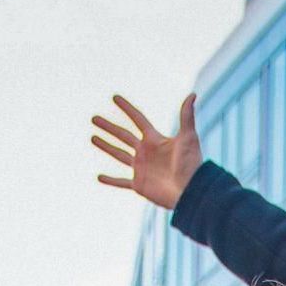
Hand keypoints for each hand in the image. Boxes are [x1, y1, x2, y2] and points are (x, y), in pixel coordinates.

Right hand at [91, 93, 201, 210]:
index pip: (138, 119)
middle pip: (123, 135)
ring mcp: (141, 168)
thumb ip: (187, 116)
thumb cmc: (192, 165)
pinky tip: (99, 177)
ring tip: (92, 137)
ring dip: (105, 146)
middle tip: (94, 118)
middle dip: (108, 127)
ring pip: (119, 154)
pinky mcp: (139, 185)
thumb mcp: (188, 137)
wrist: (191, 192)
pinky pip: (121, 182)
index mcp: (154, 140)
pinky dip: (111, 180)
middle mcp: (146, 152)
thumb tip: (193, 94)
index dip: (127, 108)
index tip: (115, 97)